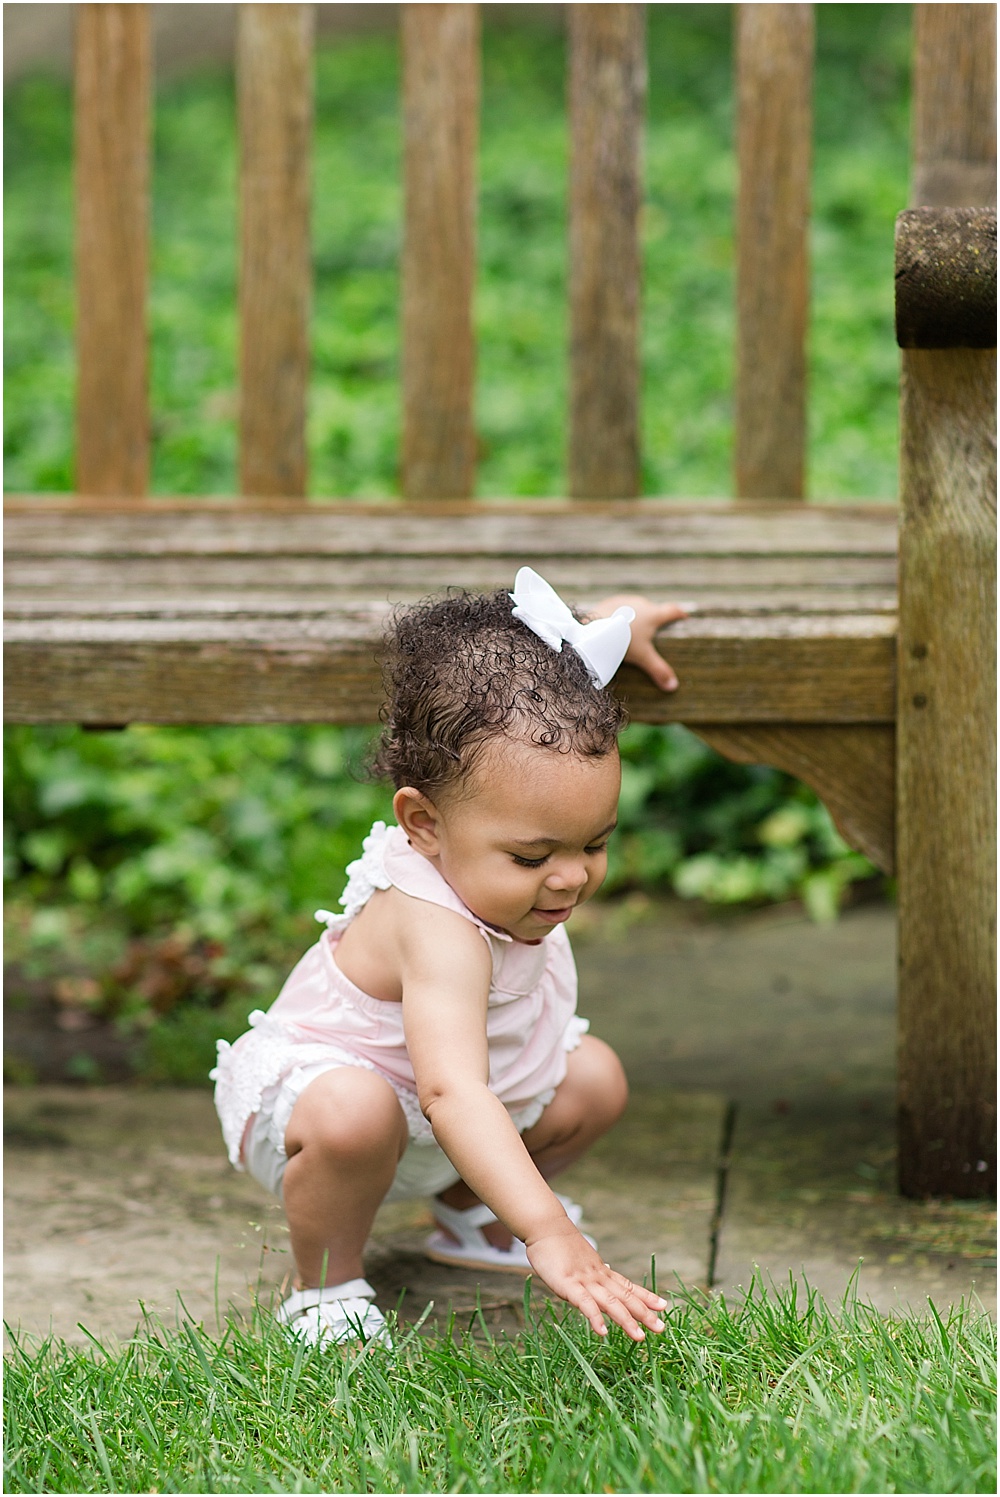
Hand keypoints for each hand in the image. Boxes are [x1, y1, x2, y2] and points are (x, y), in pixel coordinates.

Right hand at [526, 1225, 667, 1339]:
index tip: (663, 1306)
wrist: (545, 1225)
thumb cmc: (559, 1244)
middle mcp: (598, 1276)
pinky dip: (595, 1317)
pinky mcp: (568, 1284)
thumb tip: (605, 1273)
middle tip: (662, 1328)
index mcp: (601, 1272)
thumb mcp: (580, 1260)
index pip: (628, 1286)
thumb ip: (592, 1271)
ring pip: (610, 1302)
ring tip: (640, 1337)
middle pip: (625, 1296)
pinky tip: (602, 1332)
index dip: (646, 1296)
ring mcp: (584, 1280)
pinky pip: (584, 1303)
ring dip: (626, 1320)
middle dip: (644, 1313)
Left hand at [589, 594, 687, 692]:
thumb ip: (658, 669)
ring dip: (637, 614)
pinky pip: (619, 608)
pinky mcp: (608, 603)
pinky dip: (621, 615)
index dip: (679, 614)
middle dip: (656, 616)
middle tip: (656, 627)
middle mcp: (640, 604)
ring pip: (636, 607)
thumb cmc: (622, 640)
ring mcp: (624, 602)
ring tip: (635, 627)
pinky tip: (616, 625)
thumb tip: (673, 686)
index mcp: (653, 615)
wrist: (592, 629)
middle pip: (653, 608)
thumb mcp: (642, 657)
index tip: (685, 615)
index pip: (672, 611)